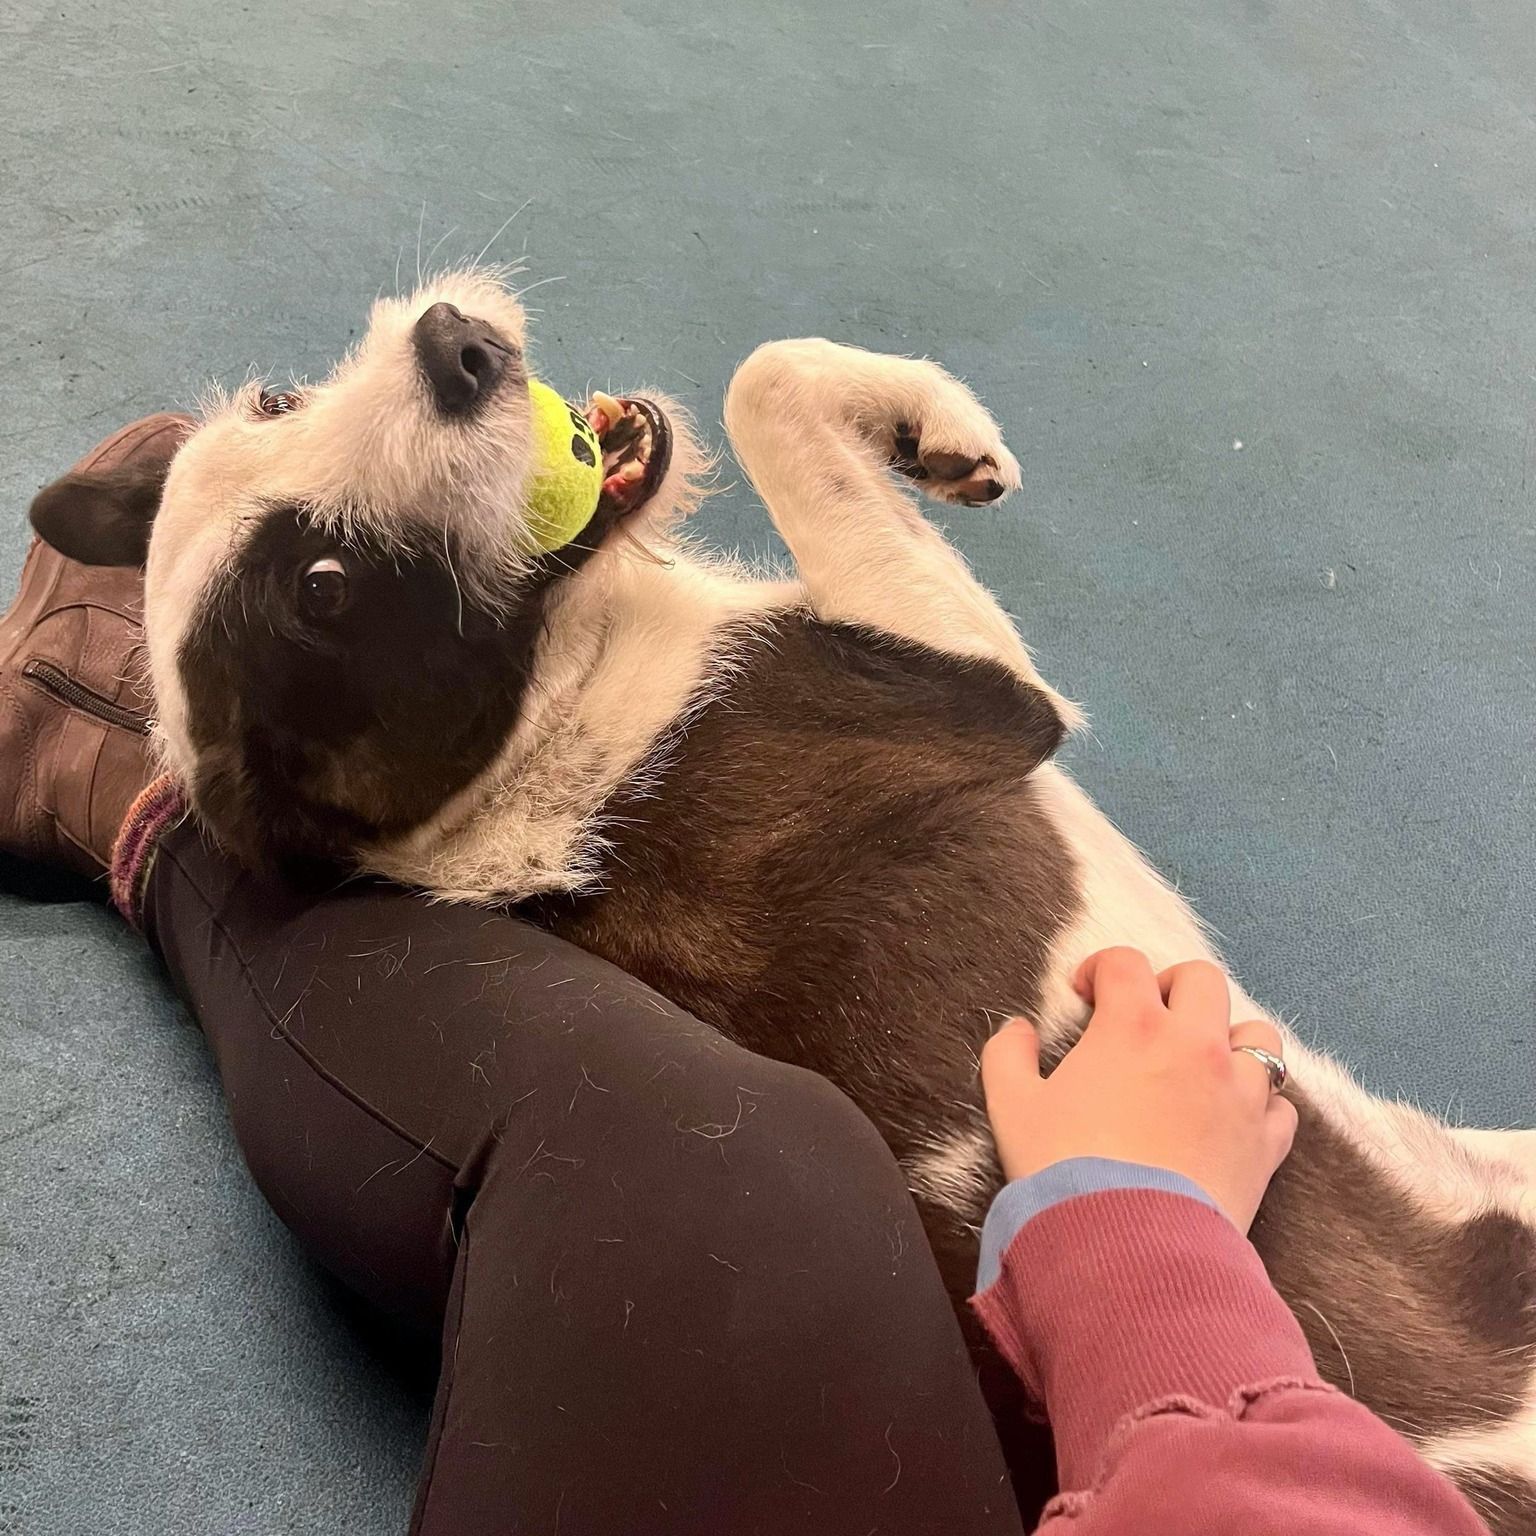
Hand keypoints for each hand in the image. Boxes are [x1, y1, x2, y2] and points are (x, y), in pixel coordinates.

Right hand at [980, 948, 1297, 1231]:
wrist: (1125, 1244)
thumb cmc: (1064, 1168)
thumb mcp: (1012, 1106)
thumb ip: (1007, 1055)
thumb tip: (1018, 1030)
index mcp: (1132, 1025)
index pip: (1124, 963)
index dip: (1099, 969)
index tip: (1085, 995)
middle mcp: (1194, 1044)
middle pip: (1202, 980)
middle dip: (1173, 986)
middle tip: (1148, 1016)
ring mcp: (1239, 1091)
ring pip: (1259, 1034)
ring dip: (1230, 1038)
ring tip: (1202, 1063)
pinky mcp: (1264, 1142)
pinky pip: (1280, 1104)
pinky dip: (1259, 1102)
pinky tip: (1232, 1117)